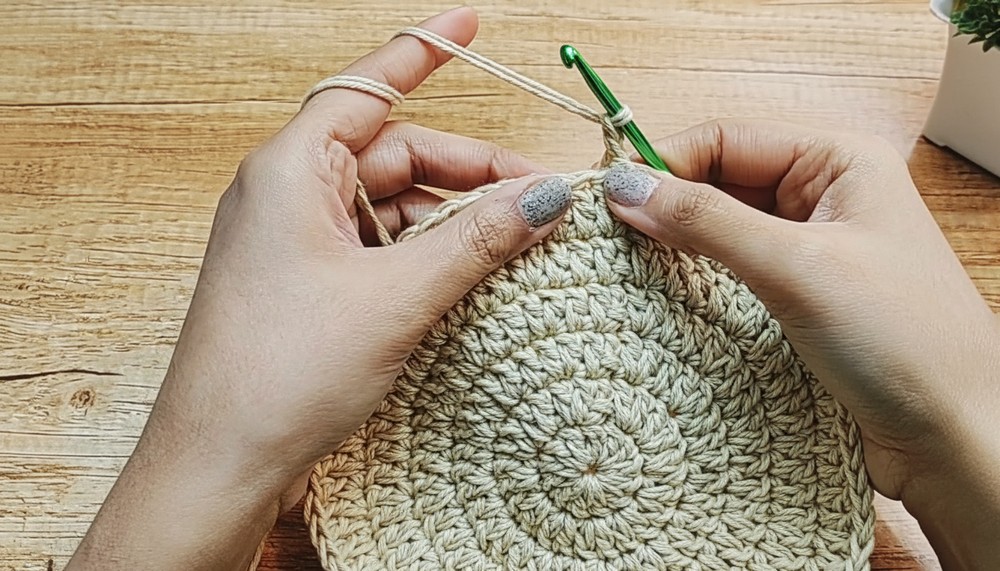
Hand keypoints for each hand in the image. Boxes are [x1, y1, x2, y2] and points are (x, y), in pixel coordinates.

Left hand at [68, 8, 572, 570]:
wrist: (221, 465)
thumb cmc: (280, 373)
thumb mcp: (396, 297)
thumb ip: (475, 239)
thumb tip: (544, 196)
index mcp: (293, 171)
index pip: (367, 88)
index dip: (423, 51)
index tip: (470, 24)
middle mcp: (292, 195)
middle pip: (396, 154)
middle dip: (469, 169)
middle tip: (538, 196)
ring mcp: (300, 242)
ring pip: (394, 205)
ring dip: (454, 219)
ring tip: (516, 243)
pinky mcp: (311, 284)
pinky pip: (380, 247)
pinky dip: (427, 254)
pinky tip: (470, 275)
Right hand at [602, 119, 999, 569]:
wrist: (951, 435)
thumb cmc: (903, 340)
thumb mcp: (796, 268)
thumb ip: (706, 222)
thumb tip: (626, 188)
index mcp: (839, 160)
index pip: (727, 139)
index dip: (665, 163)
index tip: (610, 197)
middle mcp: (823, 194)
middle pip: (719, 179)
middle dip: (668, 204)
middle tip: (609, 236)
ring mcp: (809, 246)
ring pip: (721, 226)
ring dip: (678, 243)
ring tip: (628, 266)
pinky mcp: (797, 293)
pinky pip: (731, 268)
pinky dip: (696, 277)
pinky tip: (665, 294)